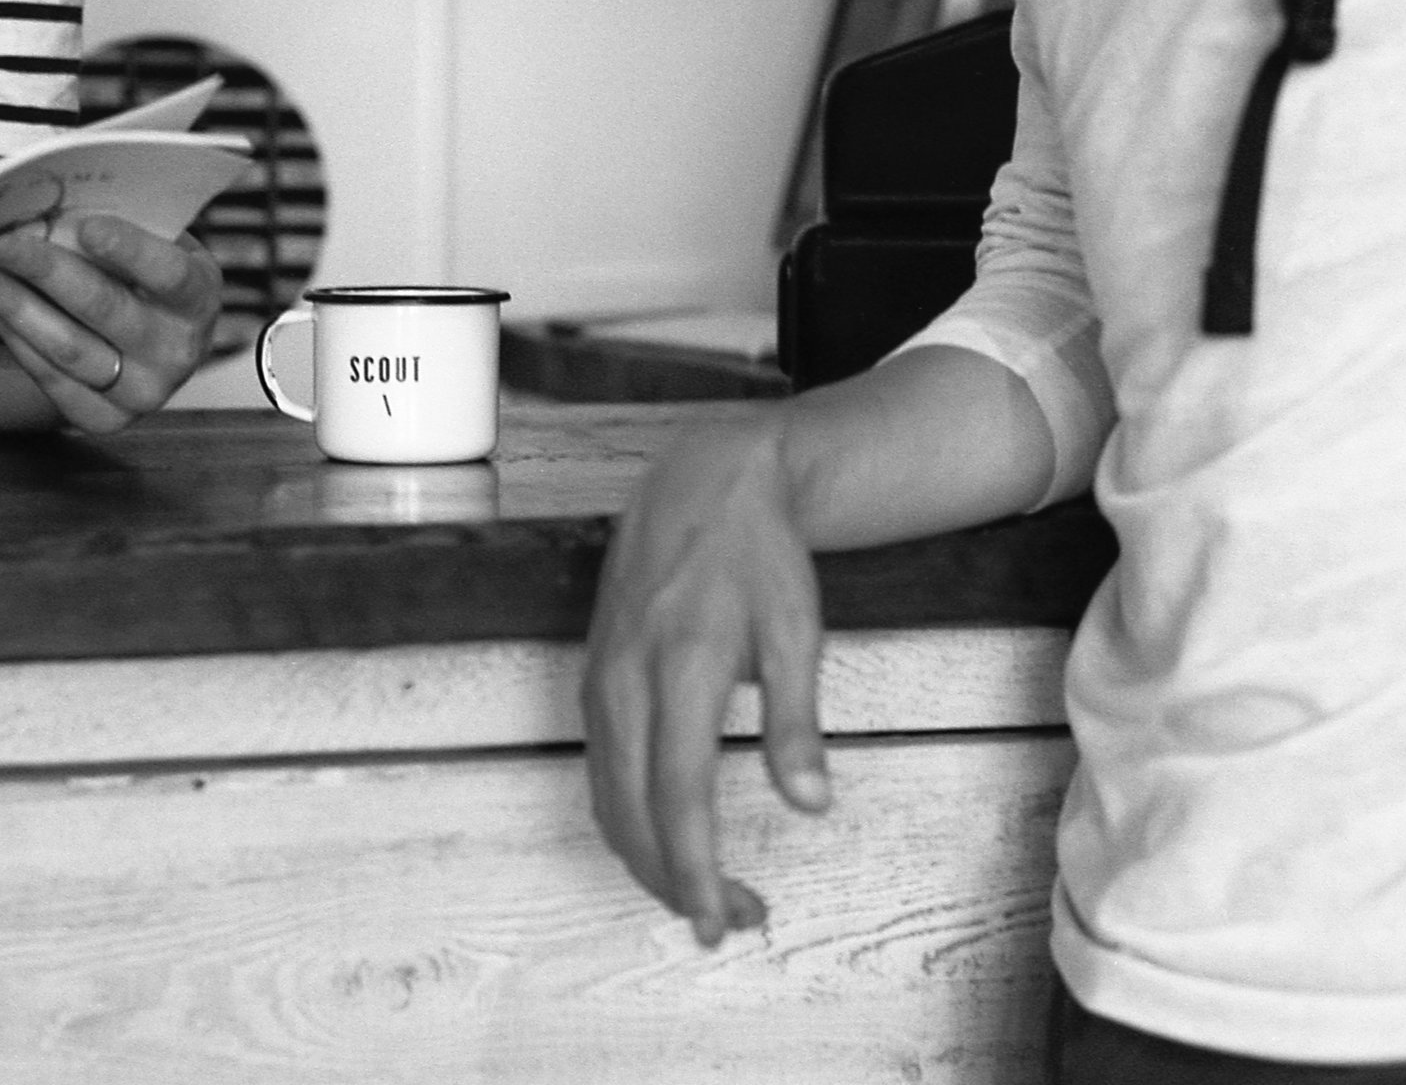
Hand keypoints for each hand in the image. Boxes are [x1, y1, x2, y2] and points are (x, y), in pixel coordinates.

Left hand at [0, 214, 221, 433]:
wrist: (159, 341)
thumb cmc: (146, 274)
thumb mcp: (152, 241)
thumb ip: (116, 227)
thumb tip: (48, 210)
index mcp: (199, 297)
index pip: (168, 274)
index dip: (129, 249)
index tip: (86, 227)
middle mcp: (178, 352)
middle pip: (105, 309)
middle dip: (46, 272)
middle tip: (1, 245)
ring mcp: (144, 392)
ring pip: (69, 348)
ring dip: (15, 307)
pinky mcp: (105, 418)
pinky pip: (51, 378)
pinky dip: (15, 339)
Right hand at [582, 405, 830, 946]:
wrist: (698, 483)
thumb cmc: (757, 555)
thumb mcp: (796, 630)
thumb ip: (797, 720)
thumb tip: (811, 803)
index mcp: (680, 668)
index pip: (678, 796)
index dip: (696, 869)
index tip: (723, 921)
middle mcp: (625, 680)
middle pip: (632, 811)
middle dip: (672, 881)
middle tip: (728, 922)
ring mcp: (601, 680)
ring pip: (607, 797)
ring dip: (648, 857)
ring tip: (705, 891)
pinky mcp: (594, 678)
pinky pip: (599, 769)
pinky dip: (627, 818)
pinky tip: (664, 836)